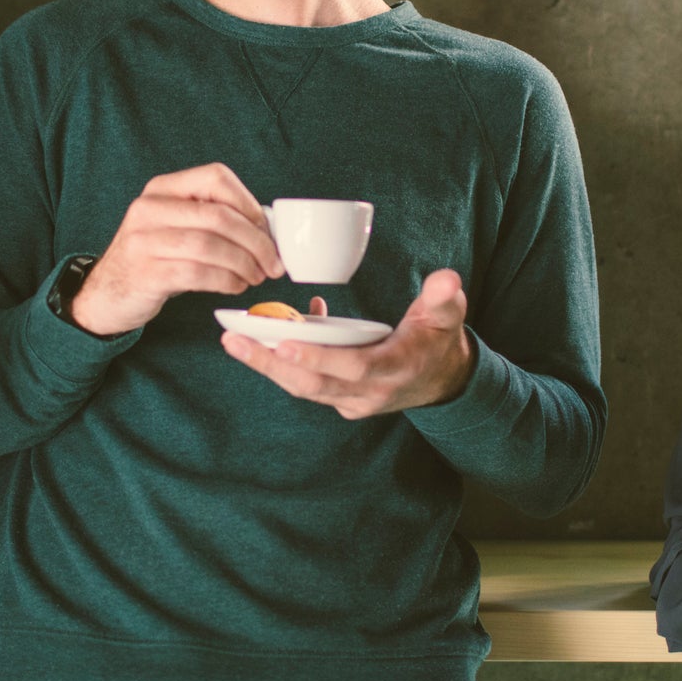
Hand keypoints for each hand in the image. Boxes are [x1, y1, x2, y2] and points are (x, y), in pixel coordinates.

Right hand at [69, 164, 283, 335]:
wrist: (106, 294)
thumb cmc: (153, 259)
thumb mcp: (174, 227)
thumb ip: (211, 219)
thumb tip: (266, 228)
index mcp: (162, 189)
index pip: (216, 178)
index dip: (249, 203)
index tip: (267, 229)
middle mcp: (149, 208)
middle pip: (219, 216)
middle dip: (256, 241)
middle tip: (273, 263)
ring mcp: (144, 240)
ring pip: (212, 246)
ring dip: (244, 264)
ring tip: (256, 276)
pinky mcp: (147, 272)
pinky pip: (200, 273)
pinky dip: (227, 281)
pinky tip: (236, 286)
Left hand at [219, 269, 476, 418]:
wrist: (442, 380)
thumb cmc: (439, 340)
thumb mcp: (448, 316)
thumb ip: (444, 297)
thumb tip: (447, 279)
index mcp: (394, 371)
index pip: (352, 368)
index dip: (318, 358)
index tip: (284, 341)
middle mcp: (368, 394)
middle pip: (312, 385)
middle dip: (271, 364)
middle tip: (235, 340)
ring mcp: (352, 401)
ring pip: (302, 387)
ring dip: (267, 365)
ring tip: (234, 340)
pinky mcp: (340, 399)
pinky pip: (305, 383)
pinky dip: (283, 362)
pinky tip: (267, 334)